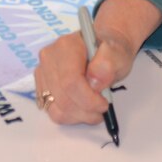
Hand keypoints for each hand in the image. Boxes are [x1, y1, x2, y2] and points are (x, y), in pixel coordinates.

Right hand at [33, 0, 158, 125]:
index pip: (70, 81)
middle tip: (103, 107)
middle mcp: (49, 58)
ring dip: (79, 116)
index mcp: (66, 46)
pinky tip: (84, 107)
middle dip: (86, 110)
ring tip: (94, 109)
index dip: (88, 100)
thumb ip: (108, 63)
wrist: (104, 47)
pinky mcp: (43, 87)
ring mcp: (43, 73)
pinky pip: (53, 112)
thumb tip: (94, 80)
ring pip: (56, 109)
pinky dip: (71, 116)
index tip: (104, 104)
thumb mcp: (118, 52)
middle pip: (63, 99)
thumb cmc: (111, 48)